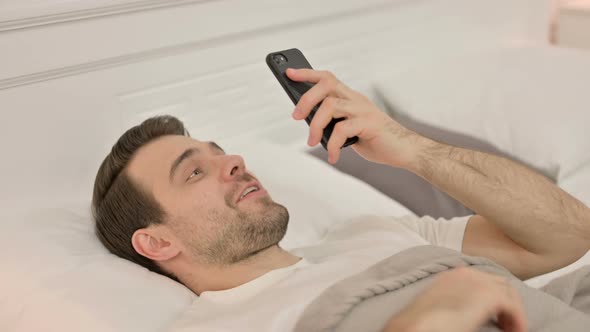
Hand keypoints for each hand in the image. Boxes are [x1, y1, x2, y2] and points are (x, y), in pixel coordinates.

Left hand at [286, 68, 421, 165]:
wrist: (405, 150)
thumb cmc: (375, 139)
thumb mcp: (349, 127)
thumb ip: (333, 121)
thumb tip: (308, 121)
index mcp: (351, 98)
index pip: (327, 78)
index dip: (307, 74)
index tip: (289, 73)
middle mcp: (356, 99)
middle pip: (326, 85)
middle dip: (306, 99)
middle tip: (296, 117)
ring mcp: (363, 110)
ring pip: (330, 106)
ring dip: (316, 125)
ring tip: (312, 142)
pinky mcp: (369, 124)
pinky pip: (342, 130)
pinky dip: (332, 145)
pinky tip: (333, 156)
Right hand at [383, 267, 527, 331]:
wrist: (418, 324)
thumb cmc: (422, 321)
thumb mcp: (439, 305)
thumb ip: (455, 302)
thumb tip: (467, 313)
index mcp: (453, 275)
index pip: (482, 280)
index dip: (493, 297)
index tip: (495, 316)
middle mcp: (467, 273)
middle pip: (498, 282)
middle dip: (505, 301)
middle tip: (506, 323)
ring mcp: (478, 282)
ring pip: (509, 292)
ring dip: (513, 310)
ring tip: (511, 329)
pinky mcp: (489, 296)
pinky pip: (513, 306)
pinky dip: (518, 319)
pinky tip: (516, 331)